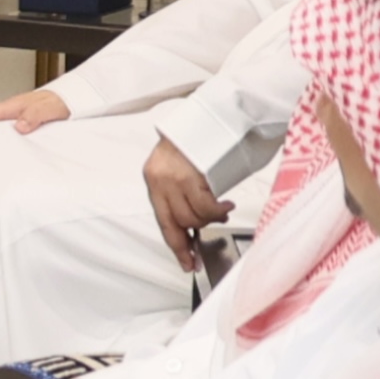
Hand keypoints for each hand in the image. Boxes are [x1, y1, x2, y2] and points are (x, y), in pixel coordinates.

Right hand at [0, 88, 70, 144]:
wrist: (77, 97)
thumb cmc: (63, 100)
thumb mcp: (49, 108)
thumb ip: (34, 116)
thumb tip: (19, 126)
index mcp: (14, 106)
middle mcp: (14, 110)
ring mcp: (20, 116)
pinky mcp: (28, 122)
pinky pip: (7, 130)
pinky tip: (1, 146)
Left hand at [143, 138, 225, 273]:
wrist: (209, 116)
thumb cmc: (196, 141)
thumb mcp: (179, 169)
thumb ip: (181, 195)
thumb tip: (193, 226)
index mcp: (153, 180)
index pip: (163, 221)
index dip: (177, 245)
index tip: (187, 262)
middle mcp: (159, 181)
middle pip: (177, 223)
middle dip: (196, 234)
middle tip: (210, 235)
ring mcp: (173, 179)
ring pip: (192, 218)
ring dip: (210, 219)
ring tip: (222, 210)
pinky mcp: (190, 177)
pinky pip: (206, 208)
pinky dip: (218, 211)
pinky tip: (226, 205)